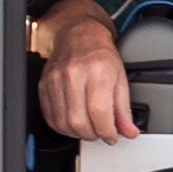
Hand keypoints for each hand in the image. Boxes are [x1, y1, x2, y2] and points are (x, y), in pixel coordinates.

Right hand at [39, 14, 136, 144]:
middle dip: (93, 135)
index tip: (112, 135)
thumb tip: (128, 131)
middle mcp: (74, 74)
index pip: (99, 112)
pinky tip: (74, 122)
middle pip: (79, 121)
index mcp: (97, 70)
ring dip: (78, 133)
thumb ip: (124, 109)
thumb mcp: (120, 79)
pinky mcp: (43, 86)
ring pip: (63, 123)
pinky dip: (63, 127)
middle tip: (101, 132)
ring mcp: (55, 80)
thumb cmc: (101, 55)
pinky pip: (50, 118)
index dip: (107, 131)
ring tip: (88, 127)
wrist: (79, 36)